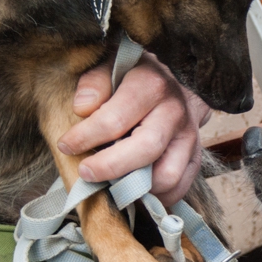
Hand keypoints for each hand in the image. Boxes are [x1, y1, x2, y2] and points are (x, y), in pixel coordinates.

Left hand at [56, 53, 212, 204]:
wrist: (175, 79)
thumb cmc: (134, 75)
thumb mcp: (111, 65)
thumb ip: (94, 82)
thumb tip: (82, 107)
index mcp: (151, 85)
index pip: (116, 118)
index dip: (86, 137)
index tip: (66, 145)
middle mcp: (175, 111)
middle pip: (146, 150)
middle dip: (110, 167)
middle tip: (85, 172)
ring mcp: (189, 137)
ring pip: (167, 175)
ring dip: (136, 187)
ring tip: (111, 183)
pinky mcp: (195, 158)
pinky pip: (178, 188)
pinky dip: (155, 197)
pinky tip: (133, 188)